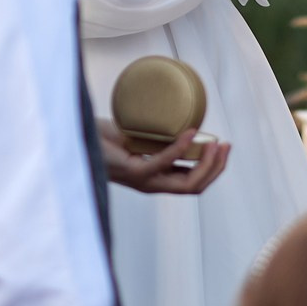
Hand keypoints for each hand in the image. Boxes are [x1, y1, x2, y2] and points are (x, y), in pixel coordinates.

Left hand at [97, 119, 229, 193]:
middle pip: (196, 187)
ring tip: (215, 144)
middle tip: (226, 146)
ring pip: (185, 184)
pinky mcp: (133, 171)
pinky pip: (163, 163)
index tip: (224, 147)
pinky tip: (190, 134)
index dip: (214, 169)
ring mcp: (144, 180)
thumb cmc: (107, 139)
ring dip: (206, 164)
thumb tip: (185, 118)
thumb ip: (161, 136)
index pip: (194, 184)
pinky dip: (180, 149)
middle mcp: (153, 184)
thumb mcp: (142, 138)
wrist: (80, 138)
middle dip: (216, 168)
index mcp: (157, 179)